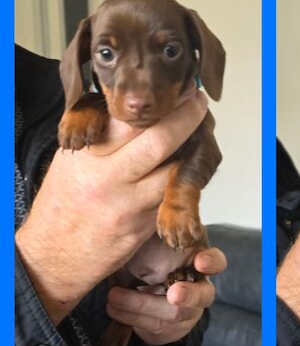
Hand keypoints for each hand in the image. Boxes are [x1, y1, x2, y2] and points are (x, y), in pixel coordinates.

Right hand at [15, 91, 208, 323]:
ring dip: (192, 150)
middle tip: (199, 102)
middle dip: (185, 117)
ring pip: (173, 170)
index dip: (156, 102)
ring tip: (201, 132)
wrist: (52, 257)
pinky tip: (190, 168)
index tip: (176, 88)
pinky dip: (184, 181)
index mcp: (87, 153)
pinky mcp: (143, 225)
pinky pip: (171, 197)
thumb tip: (136, 109)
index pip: (125, 118)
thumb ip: (102, 137)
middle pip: (157, 140)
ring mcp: (127, 203)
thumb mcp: (73, 162)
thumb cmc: (64, 204)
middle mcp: (107, 176)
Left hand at [105, 247, 226, 345]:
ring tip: (114, 296)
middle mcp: (198, 288)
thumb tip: (138, 220)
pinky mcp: (172, 329)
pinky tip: (113, 307)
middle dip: (188, 295)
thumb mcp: (150, 248)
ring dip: (141, 304)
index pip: (216, 261)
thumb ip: (152, 238)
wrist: (138, 298)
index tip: (200, 262)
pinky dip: (130, 316)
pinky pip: (155, 326)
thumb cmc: (146, 263)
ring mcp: (188, 311)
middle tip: (173, 294)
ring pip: (173, 313)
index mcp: (197, 263)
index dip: (212, 262)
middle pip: (203, 295)